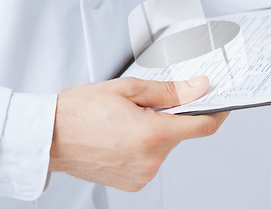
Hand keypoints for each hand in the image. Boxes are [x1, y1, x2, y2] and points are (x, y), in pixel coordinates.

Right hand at [49, 76, 227, 191]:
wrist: (47, 137)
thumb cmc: (79, 111)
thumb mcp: (128, 89)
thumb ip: (170, 91)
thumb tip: (199, 87)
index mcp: (152, 135)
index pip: (204, 126)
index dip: (218, 111)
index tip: (222, 102)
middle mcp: (150, 161)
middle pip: (181, 134)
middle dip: (173, 116)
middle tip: (149, 104)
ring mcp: (142, 175)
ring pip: (165, 146)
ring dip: (157, 131)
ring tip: (128, 120)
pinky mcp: (133, 183)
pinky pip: (152, 160)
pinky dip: (146, 146)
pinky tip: (124, 136)